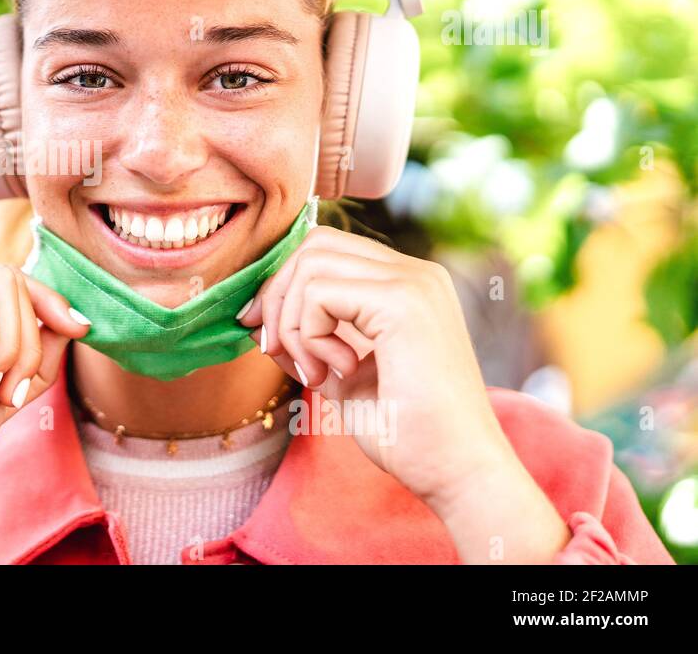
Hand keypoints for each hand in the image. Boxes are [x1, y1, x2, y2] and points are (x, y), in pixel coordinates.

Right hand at [0, 265, 90, 504]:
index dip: (50, 302)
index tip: (81, 328)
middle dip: (27, 339)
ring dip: (7, 343)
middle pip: (13, 279)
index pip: (13, 285)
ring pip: (1, 280)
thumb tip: (73, 318)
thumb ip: (38, 353)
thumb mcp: (8, 389)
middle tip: (6, 390)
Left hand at [237, 225, 515, 510]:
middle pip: (314, 245)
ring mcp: (414, 282)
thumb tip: (258, 320)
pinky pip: (319, 293)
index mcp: (408, 285)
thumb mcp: (343, 377)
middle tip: (276, 350)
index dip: (283, 286)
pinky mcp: (404, 302)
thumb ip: (308, 341)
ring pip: (311, 264)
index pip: (326, 250)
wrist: (460, 473)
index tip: (264, 334)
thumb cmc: (408, 434)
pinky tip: (335, 372)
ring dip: (293, 322)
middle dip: (278, 296)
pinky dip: (308, 335)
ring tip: (315, 372)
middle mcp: (416, 272)